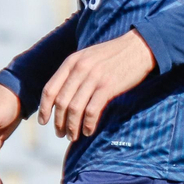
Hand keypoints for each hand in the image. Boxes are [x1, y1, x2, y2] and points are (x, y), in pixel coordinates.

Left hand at [38, 30, 155, 140]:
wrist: (140, 47)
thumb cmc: (115, 55)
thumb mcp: (89, 57)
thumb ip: (75, 71)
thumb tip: (64, 94)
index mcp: (71, 62)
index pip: (49, 89)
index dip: (44, 109)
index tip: (43, 122)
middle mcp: (79, 69)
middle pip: (61, 102)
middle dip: (58, 122)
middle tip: (61, 134)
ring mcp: (93, 78)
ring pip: (74, 109)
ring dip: (72, 126)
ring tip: (73, 137)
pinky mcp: (108, 87)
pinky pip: (92, 110)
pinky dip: (87, 124)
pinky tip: (88, 131)